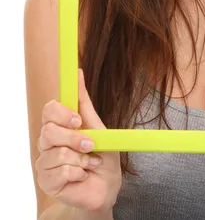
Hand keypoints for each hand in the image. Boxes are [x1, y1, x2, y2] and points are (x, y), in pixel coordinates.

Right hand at [35, 70, 121, 212]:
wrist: (106, 184)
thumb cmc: (102, 154)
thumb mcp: (98, 126)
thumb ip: (84, 103)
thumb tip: (78, 73)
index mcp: (60, 126)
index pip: (49, 110)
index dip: (61, 113)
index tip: (78, 119)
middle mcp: (48, 143)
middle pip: (49, 131)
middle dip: (75, 138)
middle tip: (91, 145)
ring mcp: (45, 162)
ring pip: (57, 153)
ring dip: (81, 158)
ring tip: (90, 163)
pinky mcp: (46, 181)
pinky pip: (59, 172)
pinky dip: (78, 173)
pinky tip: (82, 175)